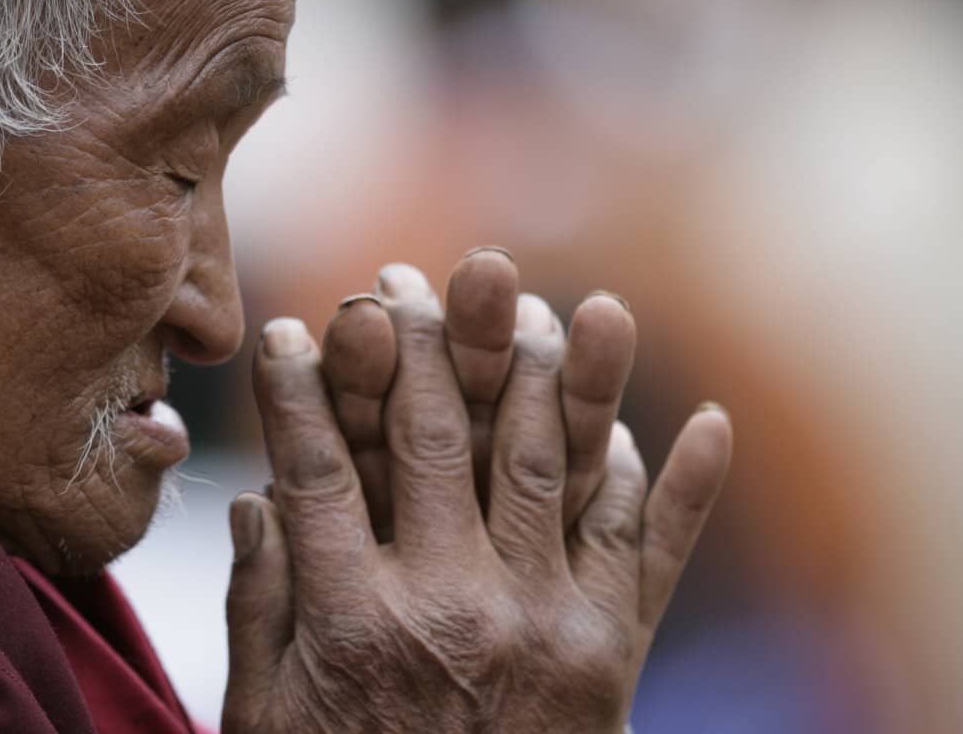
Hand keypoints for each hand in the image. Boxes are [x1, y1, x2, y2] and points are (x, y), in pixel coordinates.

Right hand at [221, 251, 731, 732]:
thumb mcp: (265, 723)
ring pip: (547, 465)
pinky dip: (684, 488)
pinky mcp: (612, 657)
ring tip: (560, 298)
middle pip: (434, 439)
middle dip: (421, 341)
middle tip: (411, 273)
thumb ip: (259, 611)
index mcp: (352, 623)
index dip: (297, 391)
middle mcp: (453, 607)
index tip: (287, 326)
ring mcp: (544, 625)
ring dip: (556, 372)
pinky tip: (706, 419)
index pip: (315, 470)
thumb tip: (256, 506)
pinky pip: (655, 554)